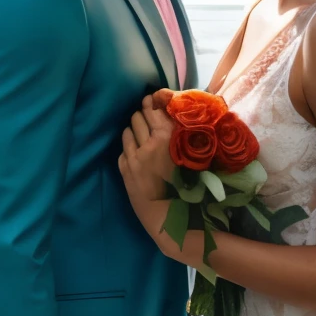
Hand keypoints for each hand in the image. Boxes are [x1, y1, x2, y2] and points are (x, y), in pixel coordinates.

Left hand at [118, 95, 176, 242]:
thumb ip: (185, 135)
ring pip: (128, 129)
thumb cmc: (188, 185)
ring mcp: (134, 156)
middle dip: (142, 115)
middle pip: (138, 116)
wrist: (169, 213)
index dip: (152, 103)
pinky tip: (135, 152)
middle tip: (148, 120)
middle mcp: (149, 143)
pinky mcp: (125, 168)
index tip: (153, 103)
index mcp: (168, 137)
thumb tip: (178, 117)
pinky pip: (122, 147)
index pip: (153, 108)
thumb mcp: (193, 156)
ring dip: (134, 130)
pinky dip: (128, 147)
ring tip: (141, 136)